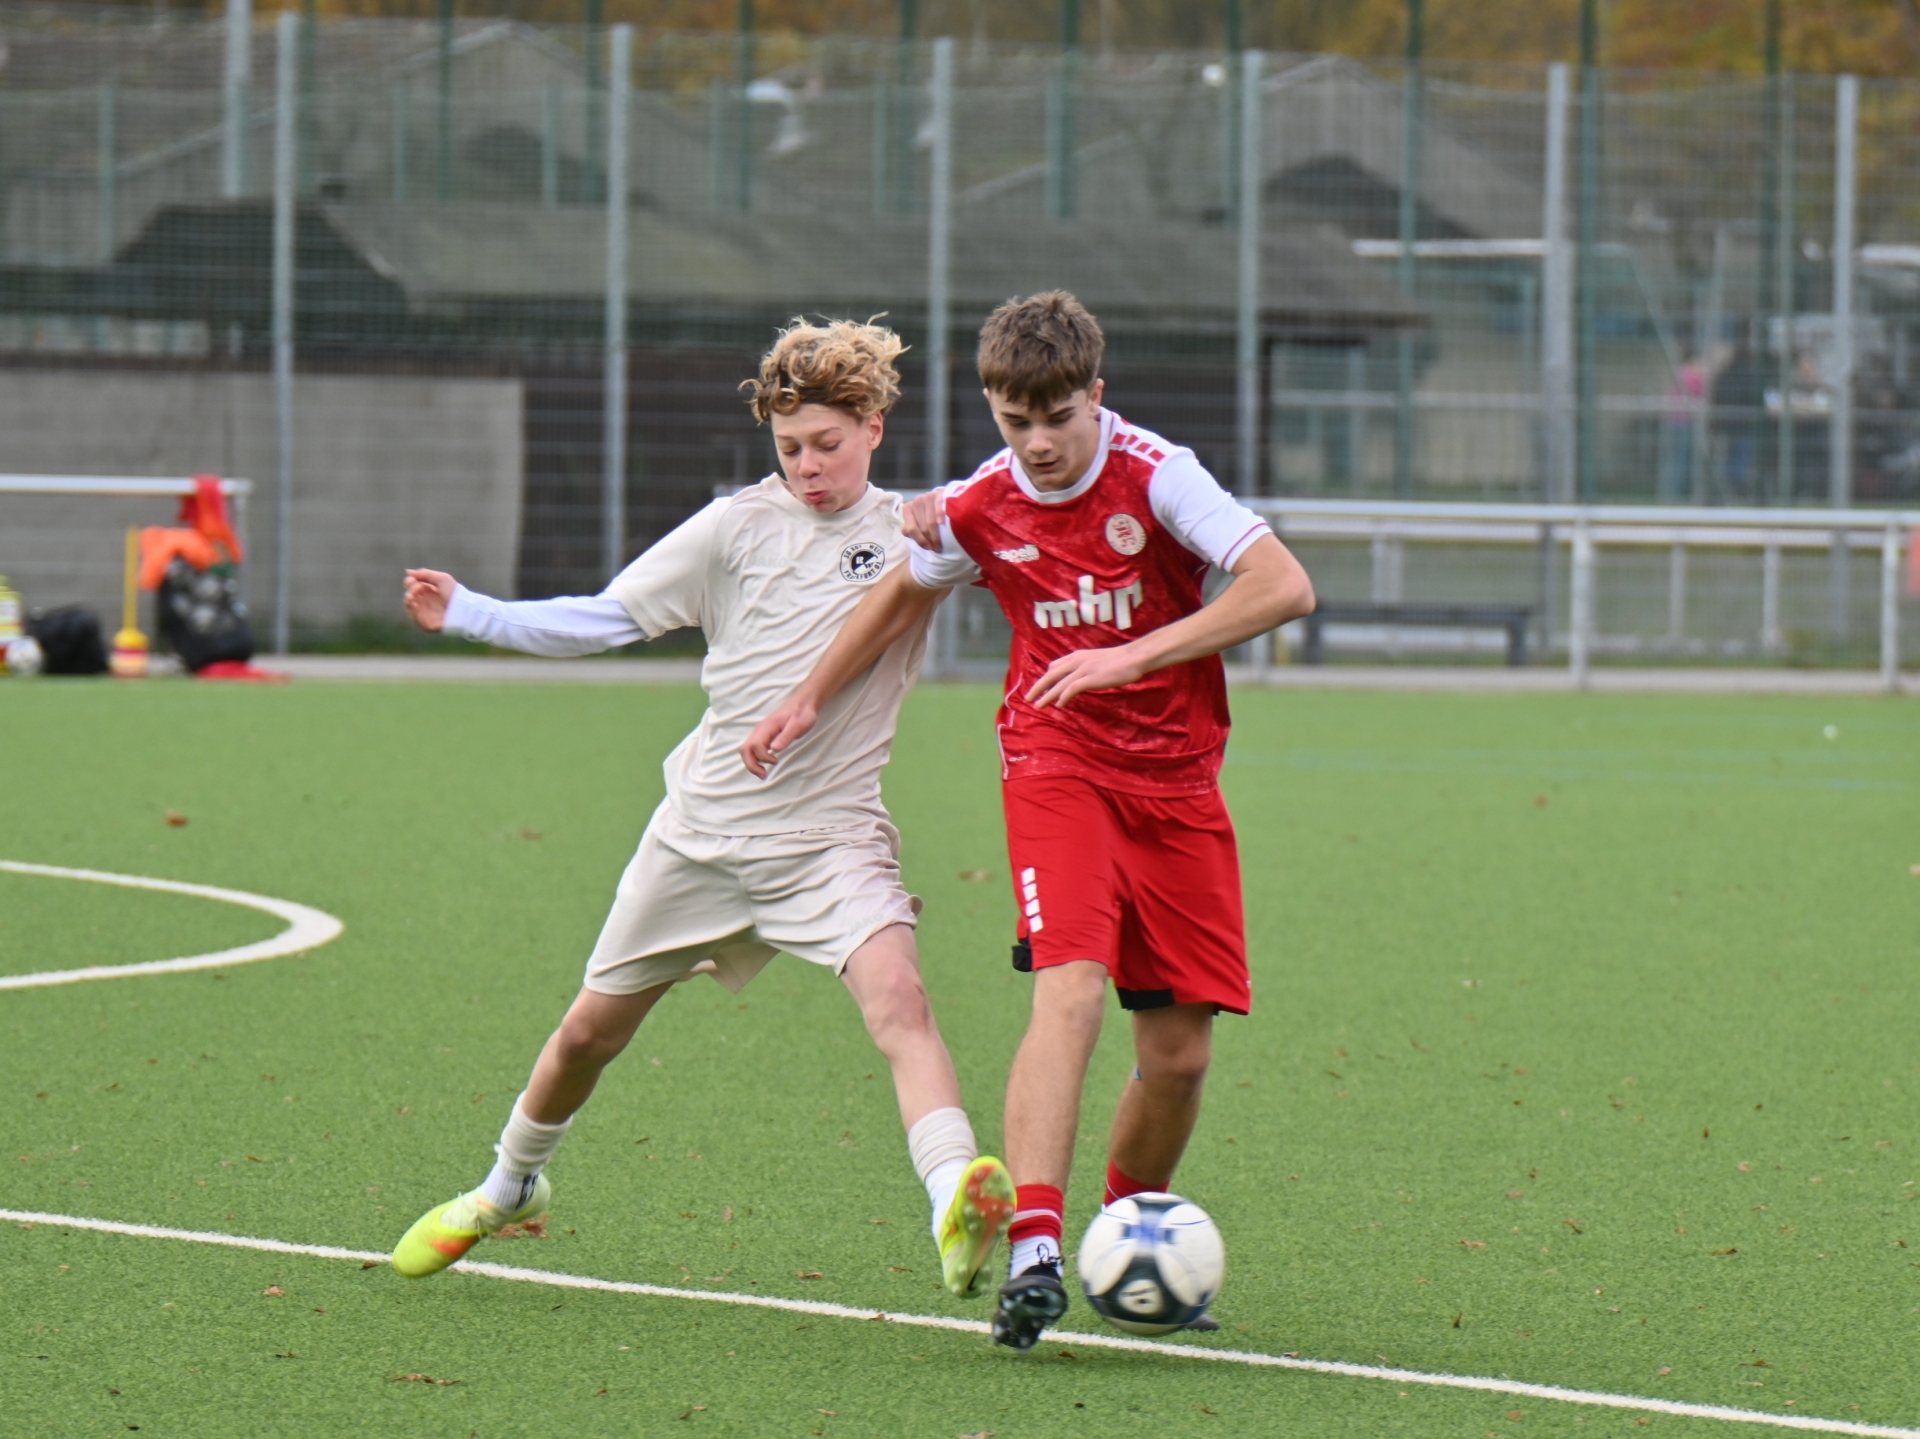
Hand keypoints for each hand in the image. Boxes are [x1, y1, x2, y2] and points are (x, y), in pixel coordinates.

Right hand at [404, 569, 455, 631]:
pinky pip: (414, 618)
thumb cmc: (455, 593)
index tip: (412, 580)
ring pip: (409, 606)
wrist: (463, 609)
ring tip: (412, 595)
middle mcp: (426, 602)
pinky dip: (411, 611)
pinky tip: (414, 604)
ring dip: (407, 600)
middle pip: (410, 595)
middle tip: (417, 587)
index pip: (413, 586)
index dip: (410, 582)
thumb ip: (425, 574)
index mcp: (429, 591)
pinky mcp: (426, 623)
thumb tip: (408, 572)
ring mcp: (425, 613)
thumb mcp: (441, 579)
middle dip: (410, 590)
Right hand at [740, 695, 819, 778]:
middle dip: (751, 765)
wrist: (803, 704)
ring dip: (752, 763)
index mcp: (766, 727)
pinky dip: (755, 759)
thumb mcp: (798, 725)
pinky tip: (765, 764)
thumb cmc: (802, 714)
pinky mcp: (763, 736)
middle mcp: (760, 730)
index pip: (755, 745)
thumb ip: (786, 737)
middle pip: (745, 749)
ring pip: (747, 750)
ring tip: (763, 773)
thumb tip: (774, 749)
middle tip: (764, 776)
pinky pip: (753, 749)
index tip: (776, 761)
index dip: (763, 757)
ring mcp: (760, 733)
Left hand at [901, 491, 946, 551]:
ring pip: (931, 522)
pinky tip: (942, 523)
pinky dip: (940, 516)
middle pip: (923, 527)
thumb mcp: (918, 521)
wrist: (943, 500)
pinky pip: (938, 507)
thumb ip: (911, 528)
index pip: (911, 529)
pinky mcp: (940, 494)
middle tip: (937, 548)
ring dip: (936, 535)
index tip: (928, 548)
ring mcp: (928, 497)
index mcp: (908, 509)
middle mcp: (917, 501)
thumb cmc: (929, 513)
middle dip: (930, 540)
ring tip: (941, 544)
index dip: (920, 541)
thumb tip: (908, 533)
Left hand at [1025, 644, 1147, 709]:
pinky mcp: (1090, 678)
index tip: (1040, 686)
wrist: (1134, 657)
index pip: (1055, 665)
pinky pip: (1071, 689)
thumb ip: (1087, 667)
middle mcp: (1077, 660)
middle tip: (1028, 697)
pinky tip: (1059, 705)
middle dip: (1038, 686)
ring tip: (1038, 705)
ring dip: (1046, 695)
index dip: (1046, 677)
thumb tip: (1083, 678)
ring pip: (1058, 683)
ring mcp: (1083, 669)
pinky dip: (1062, 697)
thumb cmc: (1121, 661)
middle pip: (1051, 674)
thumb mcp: (1098, 660)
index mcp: (1078, 655)